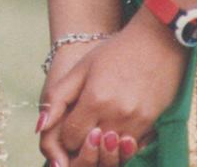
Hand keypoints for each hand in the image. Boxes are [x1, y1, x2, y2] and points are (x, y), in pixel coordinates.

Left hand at [40, 17, 181, 165]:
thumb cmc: (115, 52)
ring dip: (104, 148)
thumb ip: (58, 97)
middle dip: (83, 146)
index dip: (67, 137)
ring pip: (114, 153)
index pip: (71, 138)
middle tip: (83, 134)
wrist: (157, 42)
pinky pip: (132, 149)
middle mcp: (116, 114)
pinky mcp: (152, 124)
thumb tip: (39, 126)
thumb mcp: (81, 68)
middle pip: (92, 150)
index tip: (70, 129)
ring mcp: (136, 121)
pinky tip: (118, 131)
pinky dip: (123, 146)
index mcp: (95, 100)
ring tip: (100, 132)